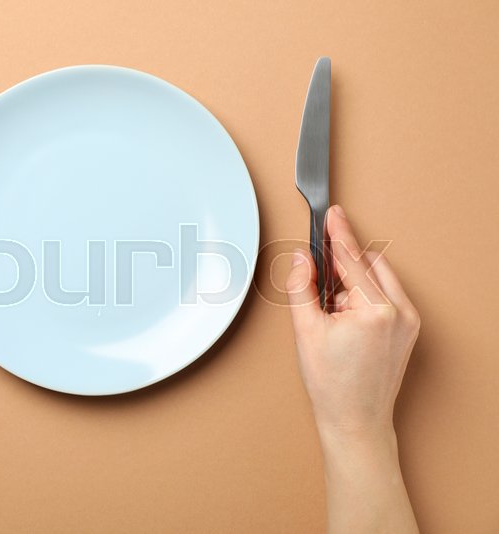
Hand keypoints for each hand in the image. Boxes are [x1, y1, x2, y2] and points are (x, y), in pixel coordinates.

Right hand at [285, 204, 419, 532]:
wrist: (355, 420)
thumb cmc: (332, 384)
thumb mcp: (305, 330)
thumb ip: (301, 287)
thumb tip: (303, 259)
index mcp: (376, 309)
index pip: (352, 258)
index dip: (338, 233)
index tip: (332, 212)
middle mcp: (400, 311)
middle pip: (368, 265)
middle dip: (341, 265)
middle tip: (318, 279)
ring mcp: (409, 321)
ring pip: (377, 279)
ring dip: (352, 283)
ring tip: (331, 312)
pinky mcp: (409, 329)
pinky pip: (386, 296)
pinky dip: (364, 296)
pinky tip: (345, 318)